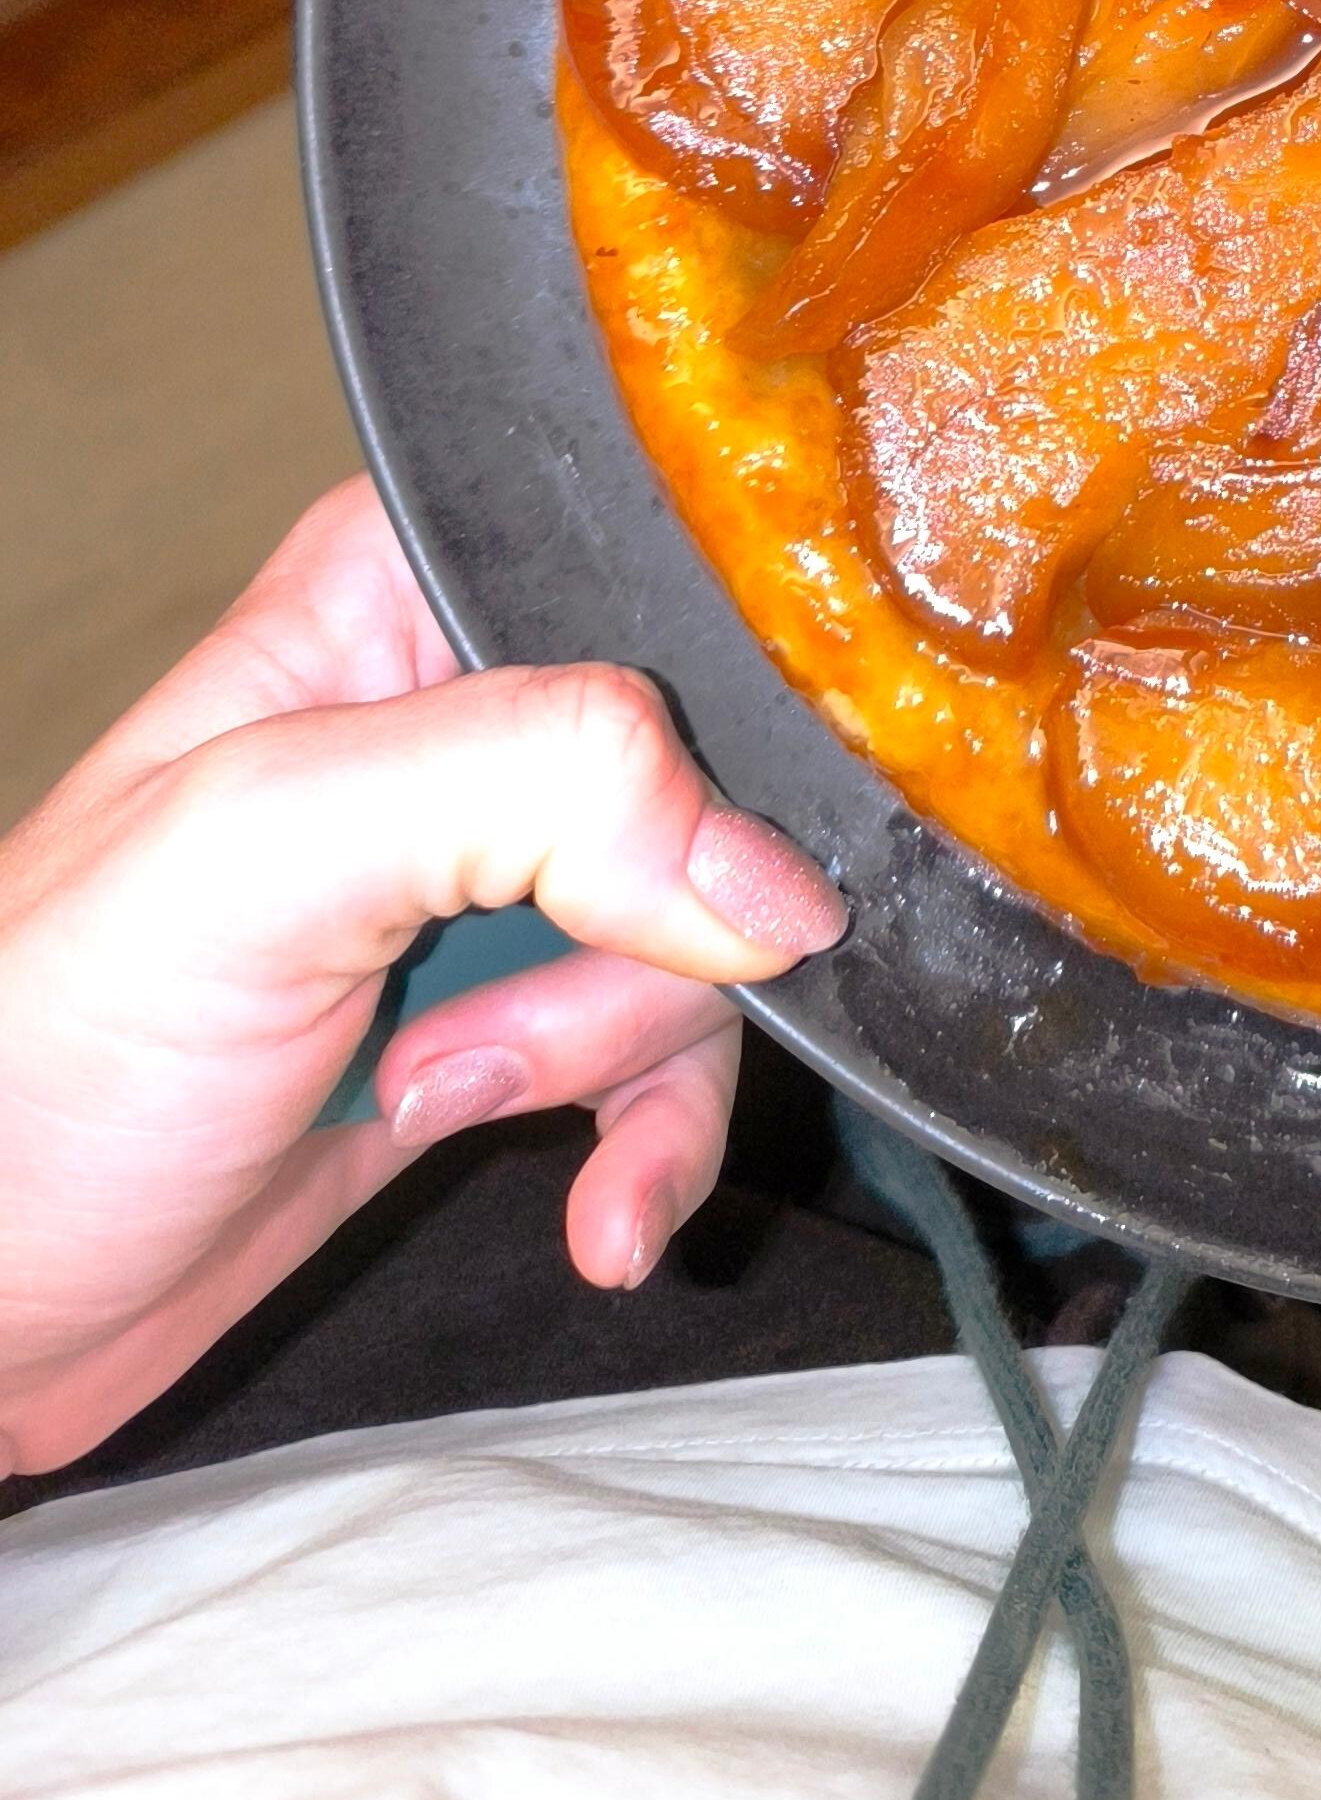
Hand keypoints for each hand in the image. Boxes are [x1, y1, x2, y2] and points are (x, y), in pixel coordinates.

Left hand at [0, 478, 846, 1479]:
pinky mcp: (509, 1024)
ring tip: (452, 1106)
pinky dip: (655, 1140)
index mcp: (395, 599)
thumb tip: (769, 880)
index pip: (639, 585)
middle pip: (702, 778)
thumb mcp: (269, 851)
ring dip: (626, 1051)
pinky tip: (600, 1214)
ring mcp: (491, 882)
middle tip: (494, 1016)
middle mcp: (458, 721)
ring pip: (706, 932)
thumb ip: (532, 786)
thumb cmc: (35, 1055)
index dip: (688, 723)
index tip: (647, 864)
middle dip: (653, 933)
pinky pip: (676, 1056)